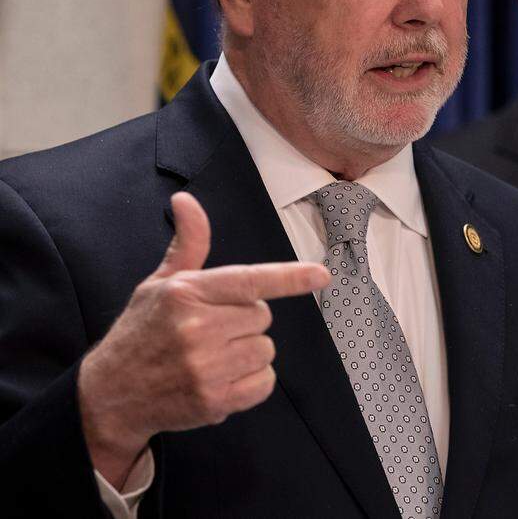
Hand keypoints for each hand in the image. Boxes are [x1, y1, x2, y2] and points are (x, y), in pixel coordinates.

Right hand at [77, 192, 329, 488]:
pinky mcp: (213, 401)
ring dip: (248, 352)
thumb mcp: (159, 283)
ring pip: (266, 349)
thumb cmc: (142, 331)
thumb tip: (186, 200)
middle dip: (245, 320)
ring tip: (211, 356)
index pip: (249, 281)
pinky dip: (251, 382)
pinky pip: (264, 383)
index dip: (289, 278)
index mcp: (186, 293)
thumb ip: (188, 244)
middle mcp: (196, 329)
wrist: (110, 395)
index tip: (321, 276)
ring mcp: (205, 368)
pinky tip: (220, 379)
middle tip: (211, 330)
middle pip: (263, 316)